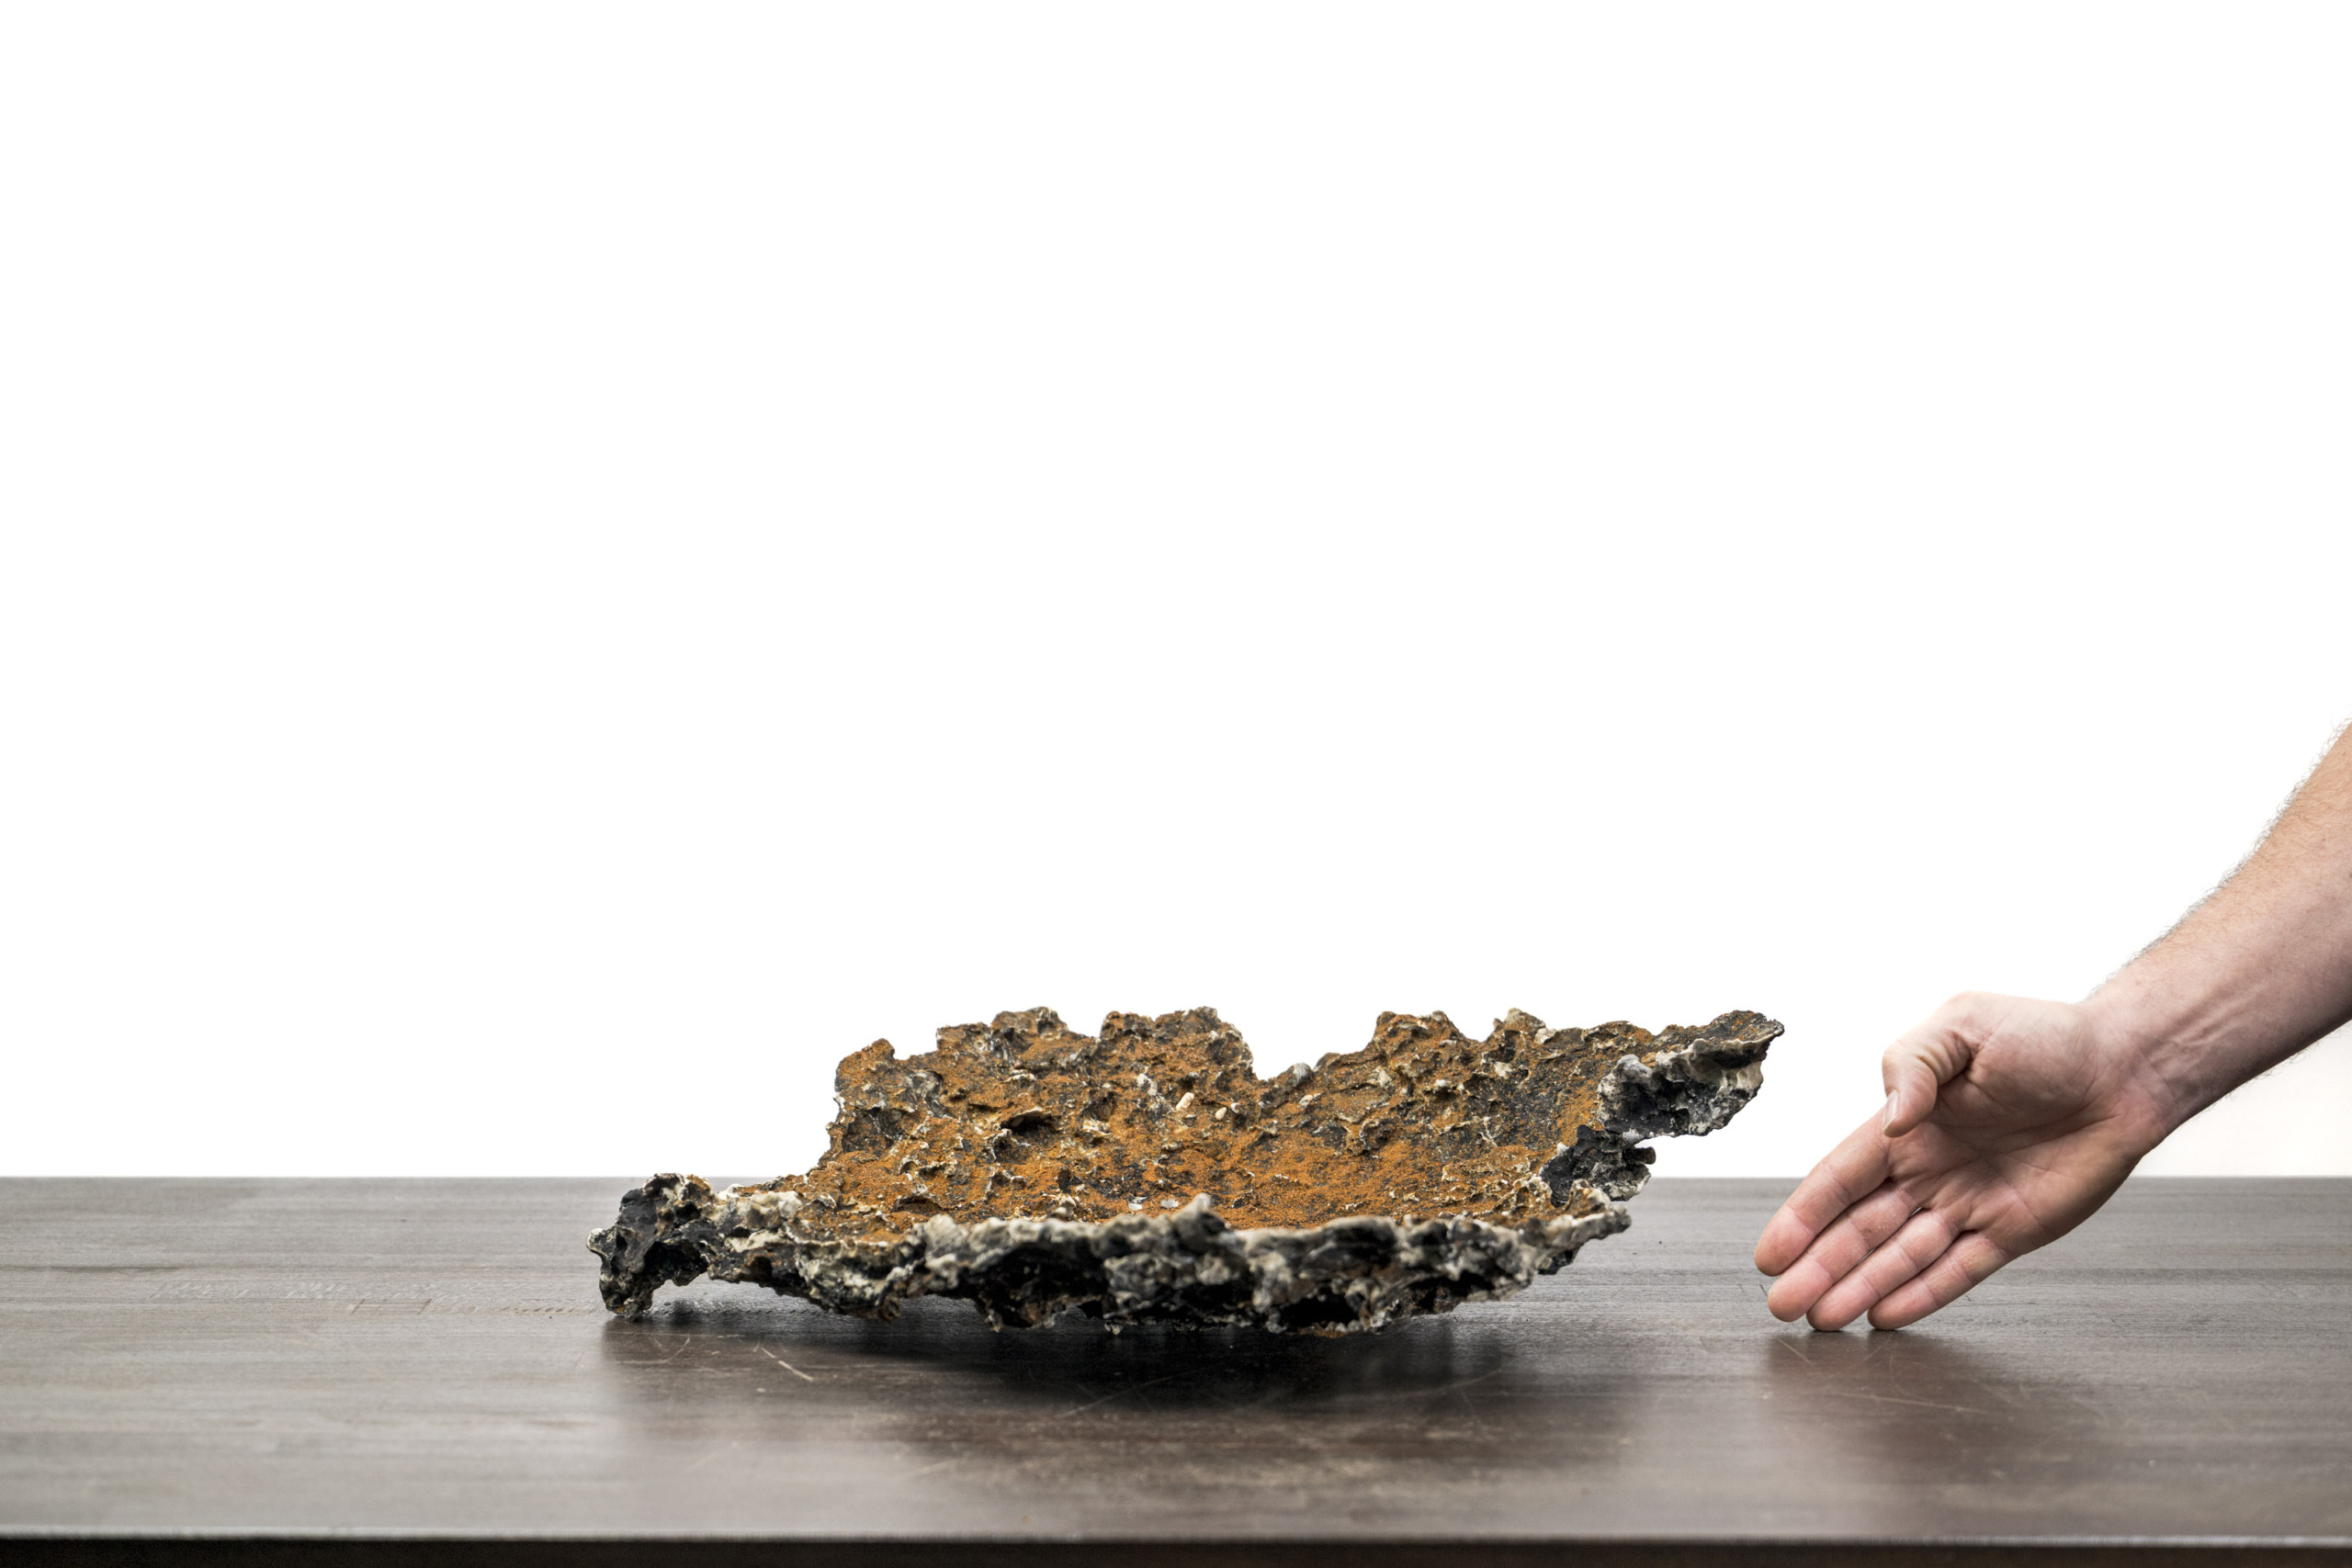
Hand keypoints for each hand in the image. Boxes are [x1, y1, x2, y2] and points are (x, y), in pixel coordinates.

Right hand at [1753, 991, 2173, 1329]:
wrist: (2125, 1068)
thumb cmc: (2044, 1036)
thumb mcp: (1961, 1027)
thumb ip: (1913, 1066)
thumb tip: (1889, 1121)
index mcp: (1906, 1124)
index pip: (1839, 1178)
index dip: (1801, 1217)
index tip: (1769, 1254)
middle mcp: (1929, 1169)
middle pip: (1859, 1228)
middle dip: (1818, 1268)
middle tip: (1782, 1307)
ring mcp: (1968, 1203)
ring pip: (1901, 1256)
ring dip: (1859, 1288)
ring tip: (1821, 1321)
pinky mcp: (2013, 1230)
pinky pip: (1960, 1270)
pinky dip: (1923, 1295)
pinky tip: (1885, 1316)